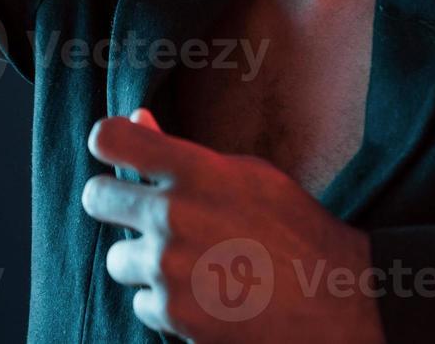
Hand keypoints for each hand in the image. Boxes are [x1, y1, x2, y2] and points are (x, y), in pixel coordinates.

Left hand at [81, 110, 384, 343]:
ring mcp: (169, 268)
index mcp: (195, 170)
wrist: (338, 301)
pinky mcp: (173, 315)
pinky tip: (207, 298)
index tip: (117, 154)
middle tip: (138, 214)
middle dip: (113, 204)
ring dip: (146, 264)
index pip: (110, 138)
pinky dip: (167, 304)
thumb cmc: (295, 229)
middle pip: (96, 196)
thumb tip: (138, 119)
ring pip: (119, 259)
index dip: (109, 144)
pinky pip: (143, 303)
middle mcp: (174, 215)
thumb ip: (184, 153)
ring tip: (194, 265)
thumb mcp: (247, 175)